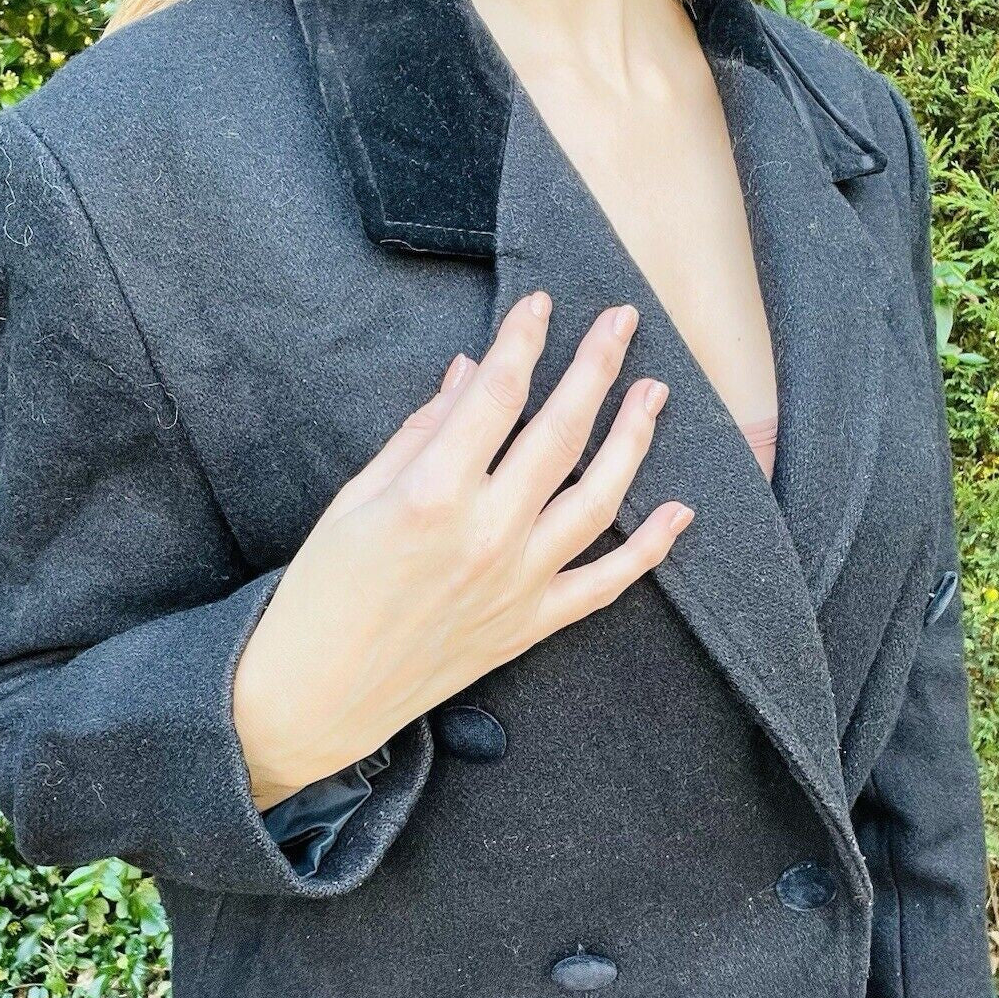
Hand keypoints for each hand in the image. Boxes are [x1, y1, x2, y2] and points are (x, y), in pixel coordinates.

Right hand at [233, 291, 691, 807]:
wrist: (319, 693)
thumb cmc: (324, 591)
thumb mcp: (356, 496)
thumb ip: (421, 432)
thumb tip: (468, 374)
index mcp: (432, 494)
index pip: (496, 395)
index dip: (524, 340)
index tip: (542, 304)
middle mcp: (486, 535)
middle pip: (560, 434)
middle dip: (597, 368)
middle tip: (623, 322)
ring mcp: (517, 584)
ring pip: (598, 499)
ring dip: (634, 441)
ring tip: (655, 394)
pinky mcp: (531, 624)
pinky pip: (605, 583)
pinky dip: (649, 550)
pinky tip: (679, 512)